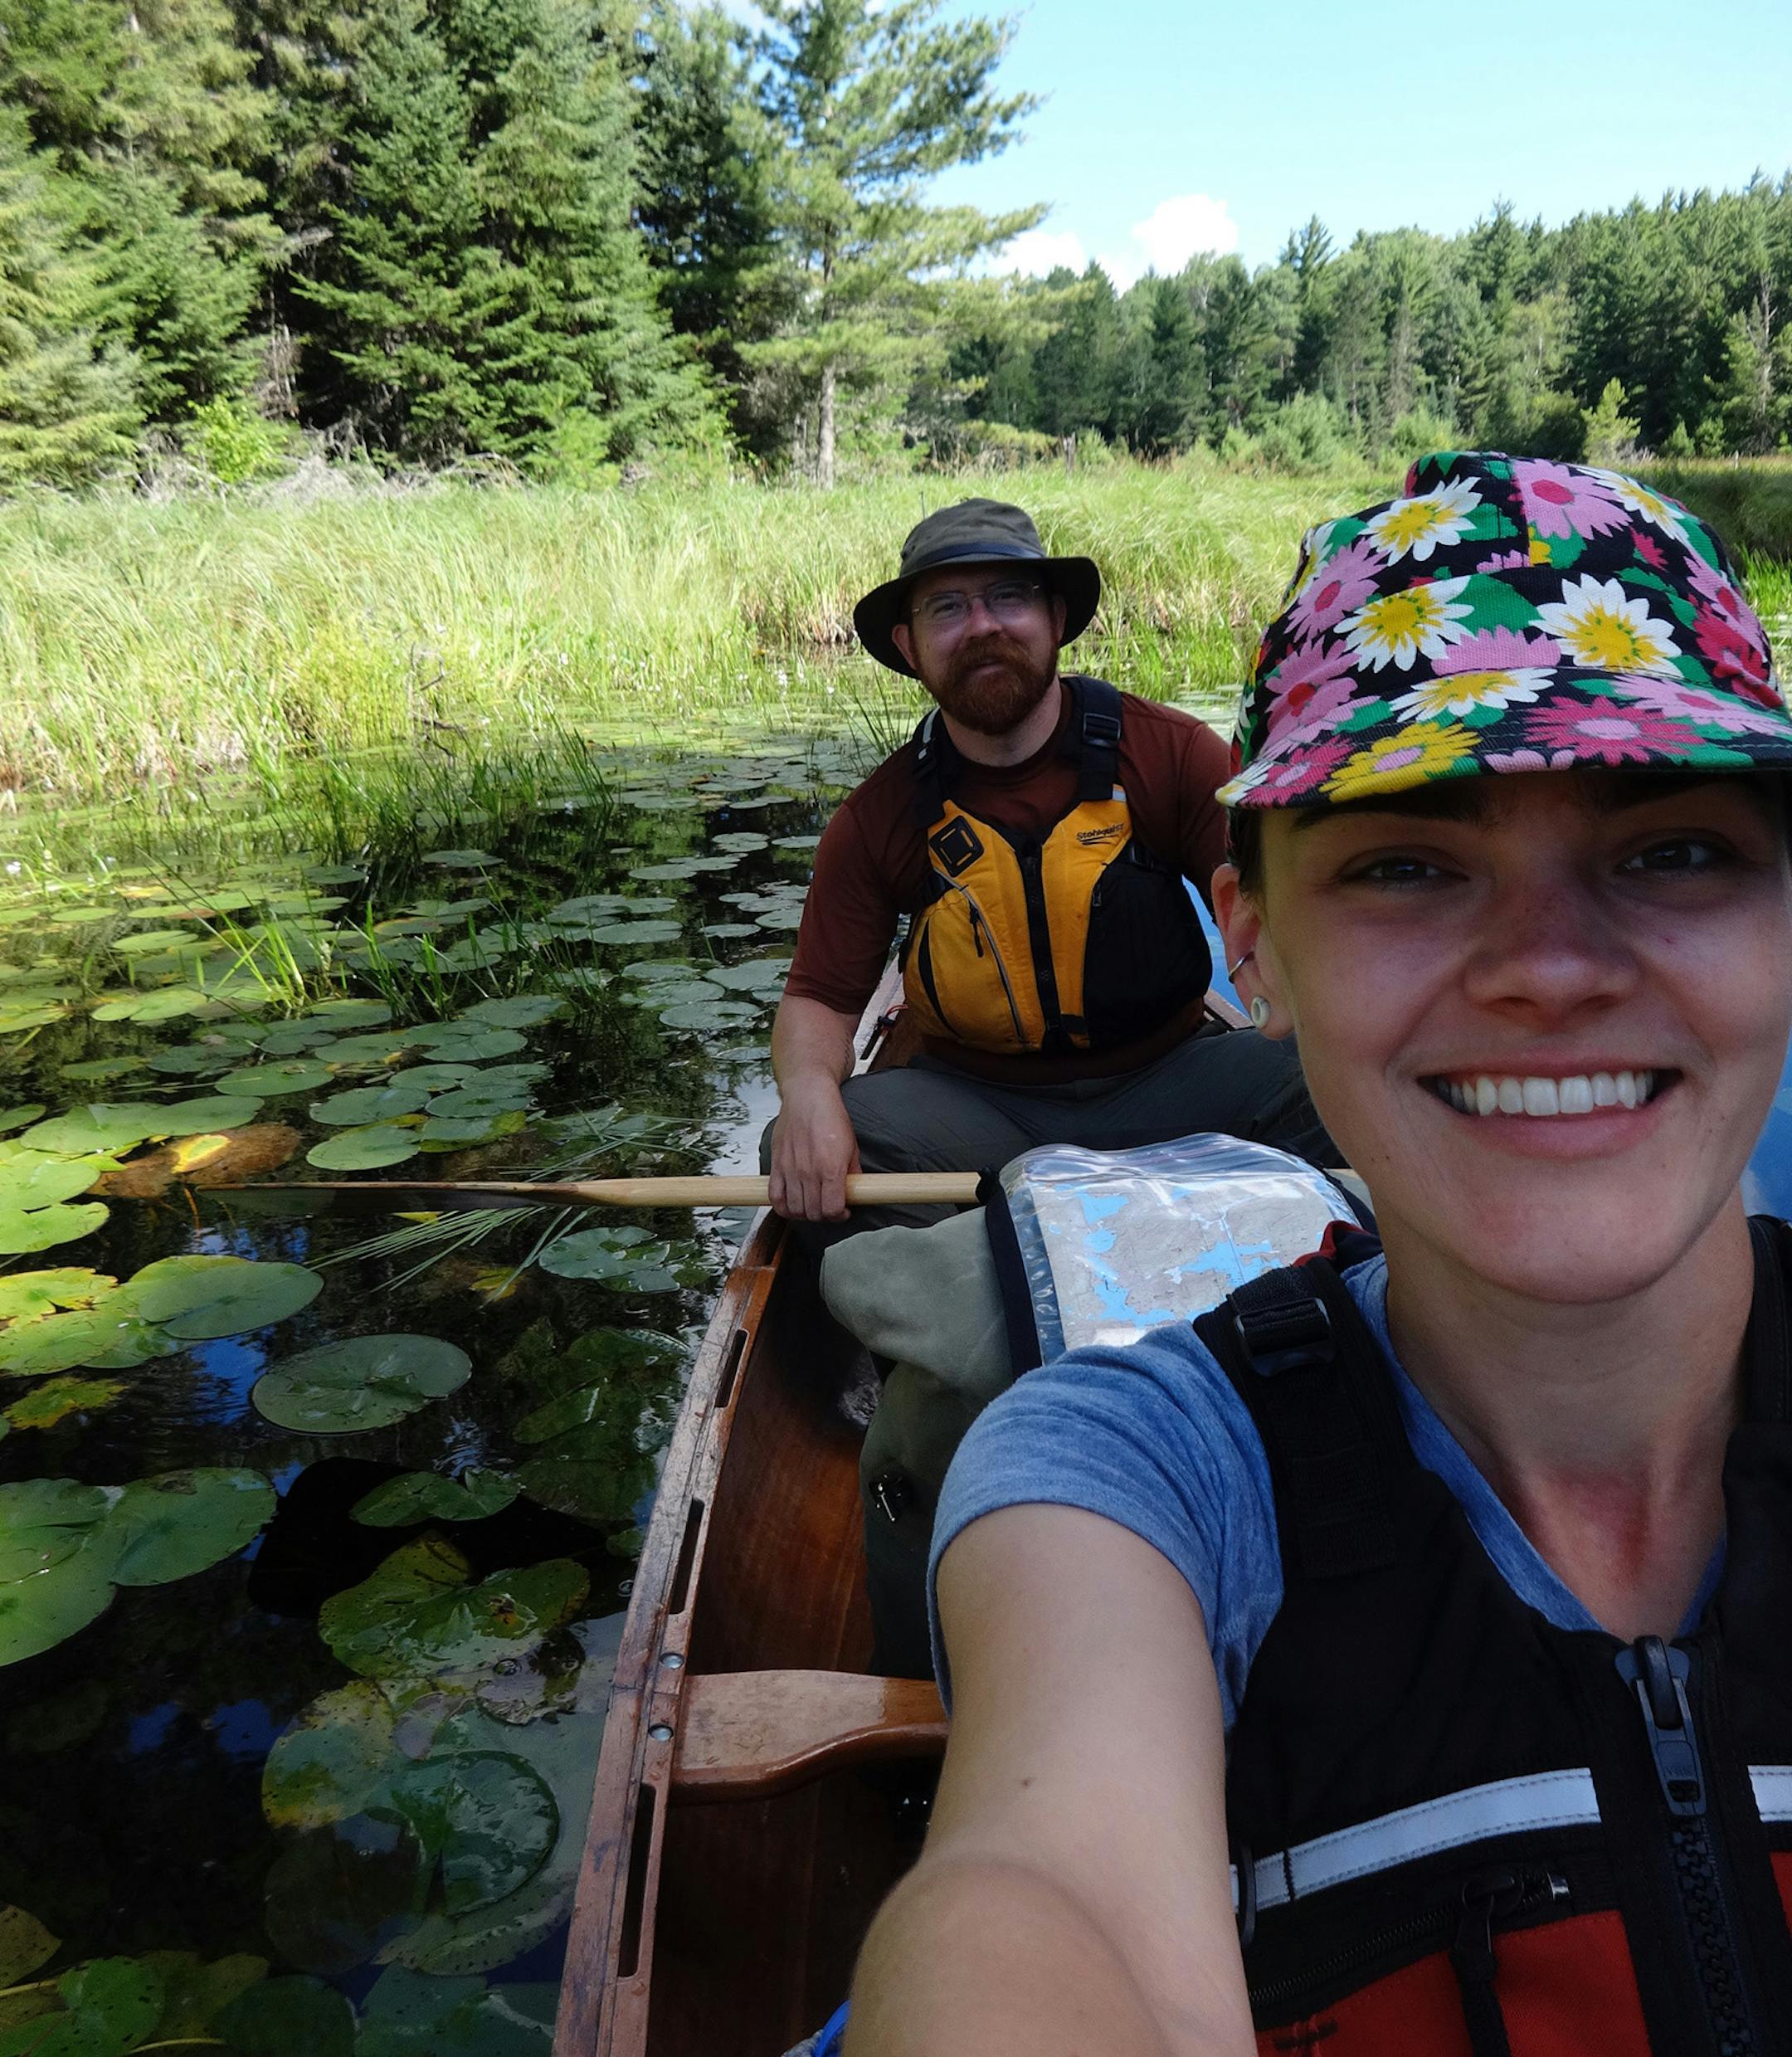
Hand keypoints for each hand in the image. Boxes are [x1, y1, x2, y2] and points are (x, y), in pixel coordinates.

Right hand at [769, 1079, 860, 1220]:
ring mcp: (790, 1170)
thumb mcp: (852, 1146)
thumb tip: (855, 1192)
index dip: (840, 1216)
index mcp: (831, 1168)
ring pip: (794, 1210)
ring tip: (812, 1205)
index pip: (832, 1210)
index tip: (844, 1211)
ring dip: (804, 1214)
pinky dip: (783, 1207)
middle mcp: (809, 1172)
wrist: (807, 1097)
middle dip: (824, 1216)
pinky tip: (793, 1203)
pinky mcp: (776, 1165)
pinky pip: (775, 1197)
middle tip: (828, 1207)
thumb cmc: (831, 1117)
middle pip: (813, 1213)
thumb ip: (853, 1173)